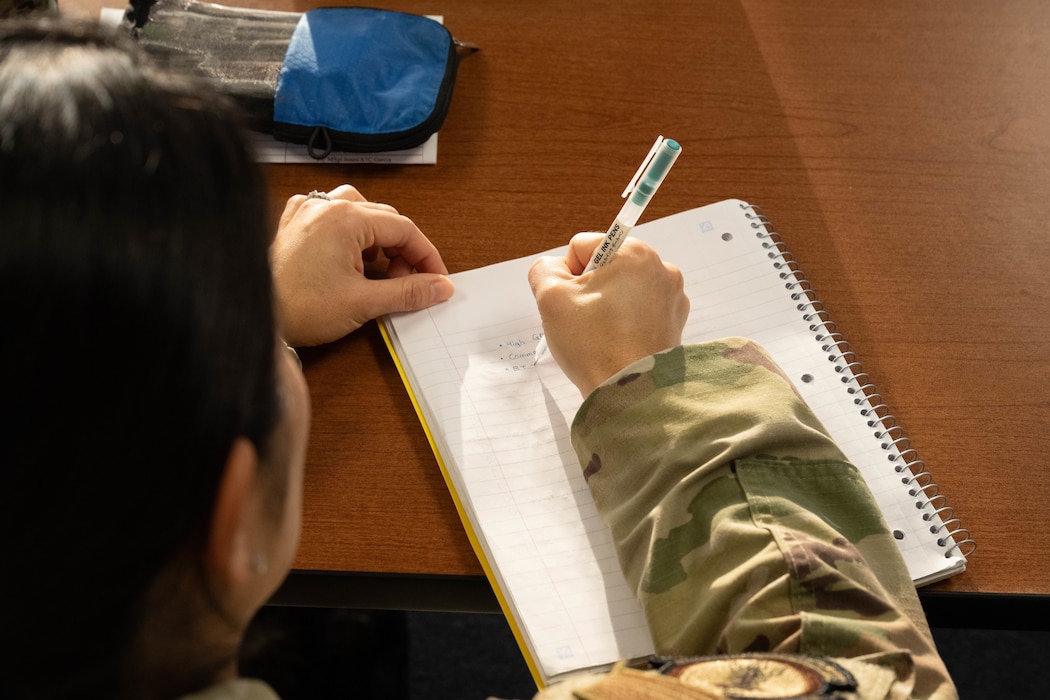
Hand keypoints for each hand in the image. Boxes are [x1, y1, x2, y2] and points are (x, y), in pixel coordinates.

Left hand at [271, 185, 454, 345]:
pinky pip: (331, 216)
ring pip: (359, 212)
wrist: (255, 317)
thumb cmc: (298, 307)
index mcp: (346, 218)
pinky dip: (347, 234)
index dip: (426, 256)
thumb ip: (408, 292)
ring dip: (376, 240)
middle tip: (407, 284)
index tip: (435, 279)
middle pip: (384, 219)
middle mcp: (326, 206)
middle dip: (403, 252)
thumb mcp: (364, 303)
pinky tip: (347, 257)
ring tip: (376, 269)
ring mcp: (307, 212)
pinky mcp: (293, 224)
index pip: (404, 229)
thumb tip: (440, 287)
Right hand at [528, 233, 688, 395]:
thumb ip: (544, 269)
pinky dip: (626, 322)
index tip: (573, 303)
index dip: (568, 275)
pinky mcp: (675, 322)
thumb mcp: (550, 297)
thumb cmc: (593, 344)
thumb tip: (556, 268)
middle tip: (585, 322)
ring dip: (608, 306)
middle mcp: (661, 268)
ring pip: (623, 289)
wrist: (630, 392)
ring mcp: (672, 297)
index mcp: (634, 253)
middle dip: (590, 290)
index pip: (583, 247)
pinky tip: (618, 343)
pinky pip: (640, 311)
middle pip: (606, 267)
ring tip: (603, 335)